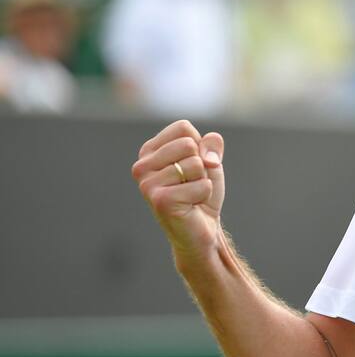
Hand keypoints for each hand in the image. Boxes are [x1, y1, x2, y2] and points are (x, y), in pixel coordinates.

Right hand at [132, 120, 225, 264]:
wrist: (201, 229)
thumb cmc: (201, 192)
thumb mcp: (209, 161)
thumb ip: (211, 144)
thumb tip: (206, 154)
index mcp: (149, 151)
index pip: (182, 128)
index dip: (198, 145)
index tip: (192, 165)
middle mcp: (142, 166)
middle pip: (189, 144)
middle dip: (201, 164)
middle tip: (191, 183)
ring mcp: (147, 184)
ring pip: (196, 164)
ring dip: (202, 181)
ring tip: (190, 195)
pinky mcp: (160, 200)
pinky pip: (201, 185)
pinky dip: (204, 195)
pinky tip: (191, 206)